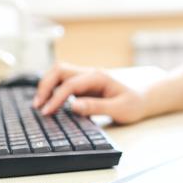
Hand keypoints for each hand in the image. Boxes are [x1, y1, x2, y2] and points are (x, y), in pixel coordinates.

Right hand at [33, 62, 147, 123]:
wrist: (144, 99)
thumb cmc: (134, 104)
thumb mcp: (119, 109)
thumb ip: (96, 107)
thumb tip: (73, 106)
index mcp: (98, 77)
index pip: (69, 84)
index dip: (55, 98)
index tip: (46, 112)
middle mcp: (90, 73)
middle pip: (59, 70)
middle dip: (45, 86)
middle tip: (38, 106)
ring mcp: (86, 78)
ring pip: (59, 73)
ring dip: (47, 85)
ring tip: (39, 104)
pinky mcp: (84, 84)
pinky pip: (63, 81)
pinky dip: (53, 88)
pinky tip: (48, 101)